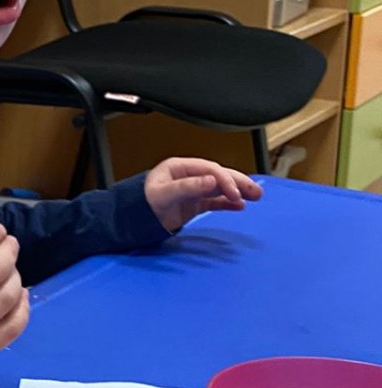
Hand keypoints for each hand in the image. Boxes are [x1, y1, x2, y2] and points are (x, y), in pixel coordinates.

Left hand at [143, 157, 262, 233]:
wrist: (131, 220)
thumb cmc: (141, 203)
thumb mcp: (164, 194)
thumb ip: (187, 187)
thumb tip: (212, 181)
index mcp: (180, 167)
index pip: (210, 169)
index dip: (225, 180)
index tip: (235, 193)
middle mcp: (188, 176)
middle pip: (219, 176)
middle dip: (238, 183)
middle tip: (255, 192)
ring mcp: (192, 190)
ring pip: (220, 188)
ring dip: (237, 192)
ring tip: (255, 196)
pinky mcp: (193, 204)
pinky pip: (214, 201)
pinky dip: (227, 203)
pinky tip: (240, 206)